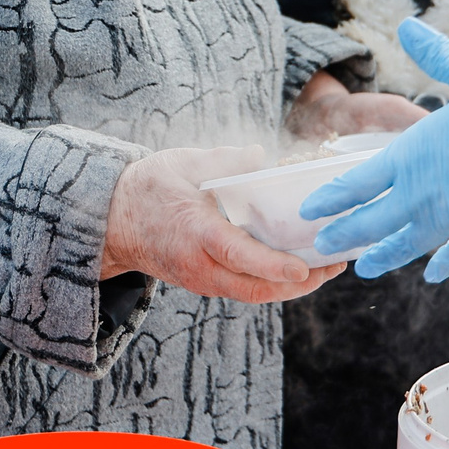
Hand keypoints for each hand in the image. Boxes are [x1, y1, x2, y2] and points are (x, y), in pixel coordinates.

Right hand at [101, 146, 345, 303]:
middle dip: (301, 283)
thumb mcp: (183, 163)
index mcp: (196, 234)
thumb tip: (260, 154)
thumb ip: (223, 159)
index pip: (240, 256)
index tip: (305, 267)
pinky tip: (298, 266)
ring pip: (255, 294)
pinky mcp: (206, 282)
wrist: (112, 222)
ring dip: (292, 286)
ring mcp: (203, 279)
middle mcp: (201, 266)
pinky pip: (246, 289)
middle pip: (257, 289)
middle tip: (336, 265)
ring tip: (326, 267)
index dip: (274, 265)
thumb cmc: (147, 189)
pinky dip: (274, 282)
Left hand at [300, 20, 448, 281]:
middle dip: (345, 234)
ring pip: (406, 244)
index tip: (309, 212)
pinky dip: (441, 264)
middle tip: (320, 247)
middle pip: (372, 221)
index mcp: (412, 157)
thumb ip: (438, 56)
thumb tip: (408, 26)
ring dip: (383, 256)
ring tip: (365, 269)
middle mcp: (421, 196)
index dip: (331, 198)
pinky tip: (433, 274)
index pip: (359, 182)